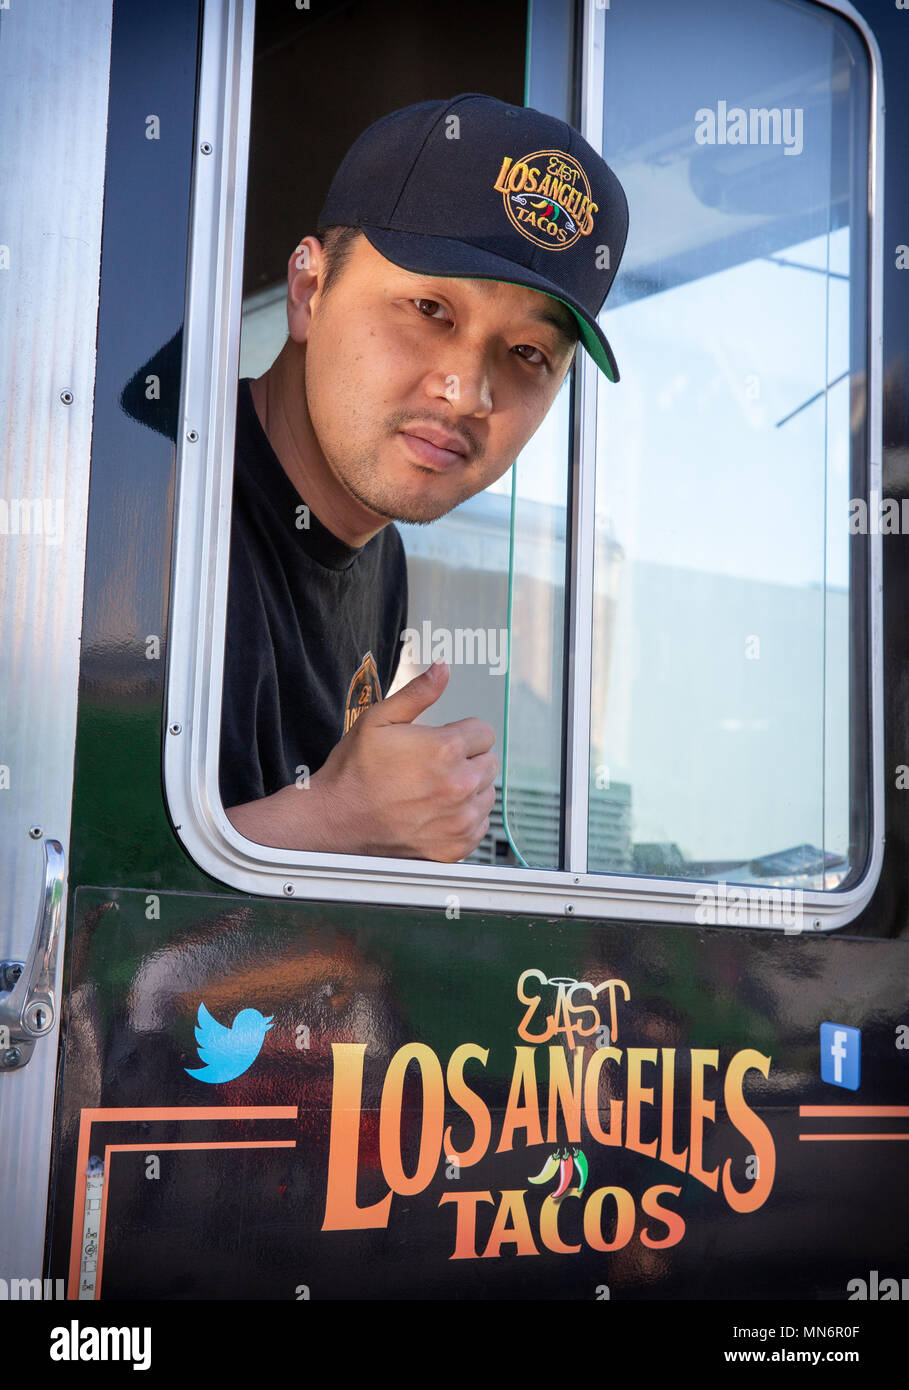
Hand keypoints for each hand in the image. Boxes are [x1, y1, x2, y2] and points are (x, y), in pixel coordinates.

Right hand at [310, 660, 497, 860]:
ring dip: (469, 789)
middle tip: (433, 766)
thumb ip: (418, 693)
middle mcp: (459, 786)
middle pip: (489, 762)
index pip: (484, 732)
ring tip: (432, 789)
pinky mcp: (456, 846)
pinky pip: (480, 825)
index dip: (461, 733)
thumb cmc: (354, 771)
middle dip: (467, 759)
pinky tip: (436, 811)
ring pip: (487, 794)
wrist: (335, 820)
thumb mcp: (379, 719)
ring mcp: (460, 819)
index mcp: (446, 750)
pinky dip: (464, 818)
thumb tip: (443, 669)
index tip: (440, 742)